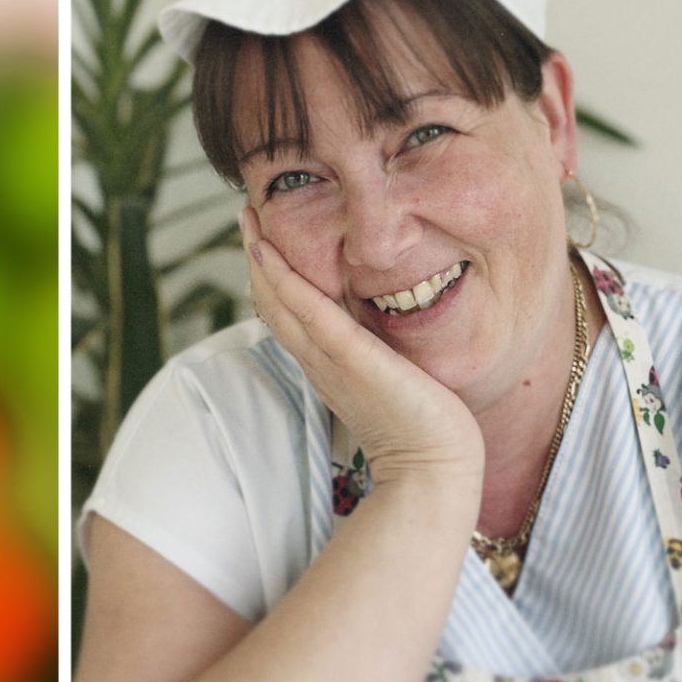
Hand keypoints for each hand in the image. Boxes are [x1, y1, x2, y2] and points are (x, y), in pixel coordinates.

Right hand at [240, 207, 482, 486]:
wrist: (435, 467)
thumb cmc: (424, 427)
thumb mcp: (395, 376)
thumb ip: (380, 350)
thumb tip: (385, 320)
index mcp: (328, 364)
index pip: (289, 313)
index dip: (271, 276)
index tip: (265, 237)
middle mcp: (320, 360)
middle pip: (273, 302)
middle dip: (258, 256)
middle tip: (247, 213)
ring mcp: (330, 359)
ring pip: (280, 302)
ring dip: (261, 258)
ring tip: (249, 218)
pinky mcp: (351, 357)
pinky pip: (308, 312)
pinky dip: (284, 280)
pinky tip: (268, 251)